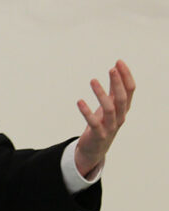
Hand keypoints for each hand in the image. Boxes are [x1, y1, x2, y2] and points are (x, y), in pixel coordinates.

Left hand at [74, 59, 134, 176]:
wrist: (95, 149)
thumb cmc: (102, 124)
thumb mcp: (109, 105)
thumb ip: (112, 90)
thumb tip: (115, 70)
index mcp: (123, 108)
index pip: (130, 90)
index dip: (126, 76)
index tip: (118, 61)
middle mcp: (120, 117)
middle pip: (122, 98)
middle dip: (118, 83)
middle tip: (111, 69)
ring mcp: (110, 127)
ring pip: (109, 109)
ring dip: (101, 94)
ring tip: (93, 80)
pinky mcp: (98, 135)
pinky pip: (93, 123)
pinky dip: (86, 112)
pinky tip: (79, 101)